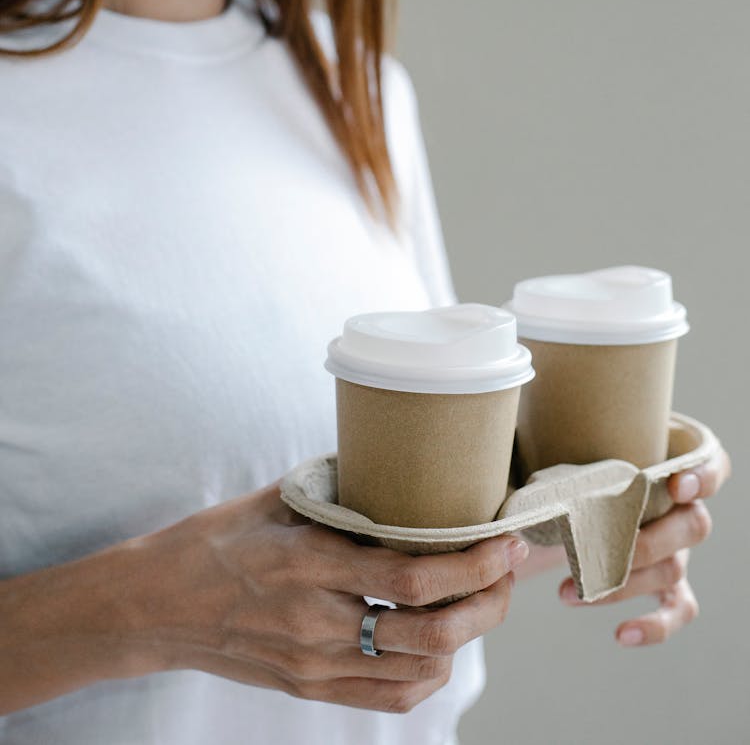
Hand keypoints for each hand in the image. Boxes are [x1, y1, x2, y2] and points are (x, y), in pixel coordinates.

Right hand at [129, 485, 528, 713]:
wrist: (154, 605)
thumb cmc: (213, 541)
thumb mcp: (275, 501)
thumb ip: (339, 492)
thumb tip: (400, 466)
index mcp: (308, 563)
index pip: (413, 578)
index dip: (473, 565)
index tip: (504, 542)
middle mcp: (316, 622)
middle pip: (431, 632)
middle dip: (488, 603)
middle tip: (508, 571)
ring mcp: (313, 665)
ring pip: (419, 670)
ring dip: (466, 637)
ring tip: (482, 602)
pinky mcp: (308, 689)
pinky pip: (388, 698)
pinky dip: (429, 674)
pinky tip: (439, 646)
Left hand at [558, 443, 730, 646]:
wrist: (574, 495)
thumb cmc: (577, 461)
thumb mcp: (569, 444)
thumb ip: (556, 437)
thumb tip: (510, 441)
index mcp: (671, 467)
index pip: (712, 466)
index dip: (703, 477)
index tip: (677, 485)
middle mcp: (685, 509)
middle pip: (692, 527)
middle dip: (644, 544)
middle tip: (594, 551)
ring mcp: (679, 548)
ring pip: (673, 570)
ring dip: (622, 585)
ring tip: (568, 592)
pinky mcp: (671, 583)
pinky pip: (678, 609)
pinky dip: (656, 626)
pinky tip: (622, 634)